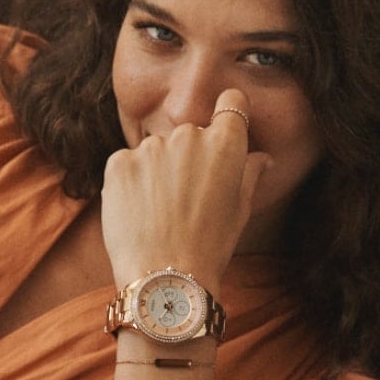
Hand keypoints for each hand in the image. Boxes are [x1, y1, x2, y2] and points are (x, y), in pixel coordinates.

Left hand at [101, 89, 269, 293]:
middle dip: (189, 156)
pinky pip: (127, 163)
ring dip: (158, 170)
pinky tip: (138, 211)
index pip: (232, 102)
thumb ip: (249, 173)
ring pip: (156, 150)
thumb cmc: (209, 247)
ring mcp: (150, 147)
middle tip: (186, 197)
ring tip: (159, 211)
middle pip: (190, 133)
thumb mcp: (241, 211)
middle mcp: (188, 135)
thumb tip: (261, 157)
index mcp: (225, 143)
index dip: (229, 114)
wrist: (164, 277)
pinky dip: (131, 182)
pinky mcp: (118, 162)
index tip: (223, 131)